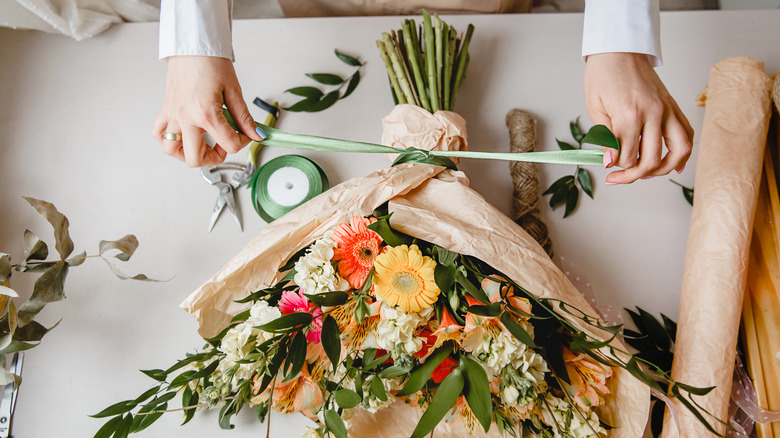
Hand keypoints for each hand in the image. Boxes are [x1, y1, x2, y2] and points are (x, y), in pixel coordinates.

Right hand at [151, 56, 263, 166]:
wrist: (193, 44)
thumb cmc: (211, 62)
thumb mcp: (234, 90)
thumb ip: (244, 117)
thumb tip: (256, 134)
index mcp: (205, 113)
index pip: (228, 144)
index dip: (242, 142)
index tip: (244, 133)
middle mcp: (186, 117)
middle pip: (195, 158)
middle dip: (213, 158)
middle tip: (222, 146)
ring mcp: (173, 114)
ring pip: (171, 150)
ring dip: (187, 153)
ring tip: (202, 144)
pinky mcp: (166, 108)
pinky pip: (158, 133)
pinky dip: (168, 139)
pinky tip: (183, 134)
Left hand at [584, 53, 693, 183]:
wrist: (620, 50)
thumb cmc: (604, 74)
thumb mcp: (595, 106)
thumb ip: (605, 137)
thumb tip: (611, 162)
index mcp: (630, 113)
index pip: (627, 156)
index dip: (616, 166)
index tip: (607, 166)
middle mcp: (654, 113)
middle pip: (652, 159)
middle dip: (635, 174)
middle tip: (620, 177)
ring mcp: (668, 110)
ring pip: (679, 150)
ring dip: (664, 169)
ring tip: (647, 174)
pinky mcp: (674, 107)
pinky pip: (687, 134)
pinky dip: (682, 153)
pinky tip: (672, 163)